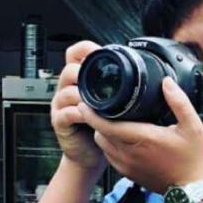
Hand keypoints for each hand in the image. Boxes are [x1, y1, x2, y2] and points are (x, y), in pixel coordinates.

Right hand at [51, 41, 106, 172]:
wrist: (91, 153)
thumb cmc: (103, 126)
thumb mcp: (111, 102)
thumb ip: (117, 86)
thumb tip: (142, 70)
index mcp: (79, 78)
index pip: (75, 53)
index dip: (86, 49)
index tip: (101, 53)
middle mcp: (66, 88)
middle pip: (69, 69)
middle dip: (85, 74)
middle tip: (102, 84)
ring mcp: (61, 105)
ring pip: (67, 91)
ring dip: (84, 96)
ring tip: (99, 104)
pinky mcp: (59, 122)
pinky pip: (66, 113)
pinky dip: (80, 114)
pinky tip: (92, 118)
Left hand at [77, 77, 202, 194]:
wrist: (193, 191)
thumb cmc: (194, 159)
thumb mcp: (193, 127)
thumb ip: (179, 102)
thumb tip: (166, 82)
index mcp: (142, 138)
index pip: (105, 125)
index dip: (92, 113)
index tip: (86, 102)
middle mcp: (130, 153)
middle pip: (99, 133)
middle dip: (96, 120)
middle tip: (100, 107)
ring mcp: (128, 166)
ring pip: (103, 146)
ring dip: (103, 133)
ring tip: (110, 121)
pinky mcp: (129, 174)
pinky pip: (110, 157)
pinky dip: (109, 146)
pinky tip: (120, 139)